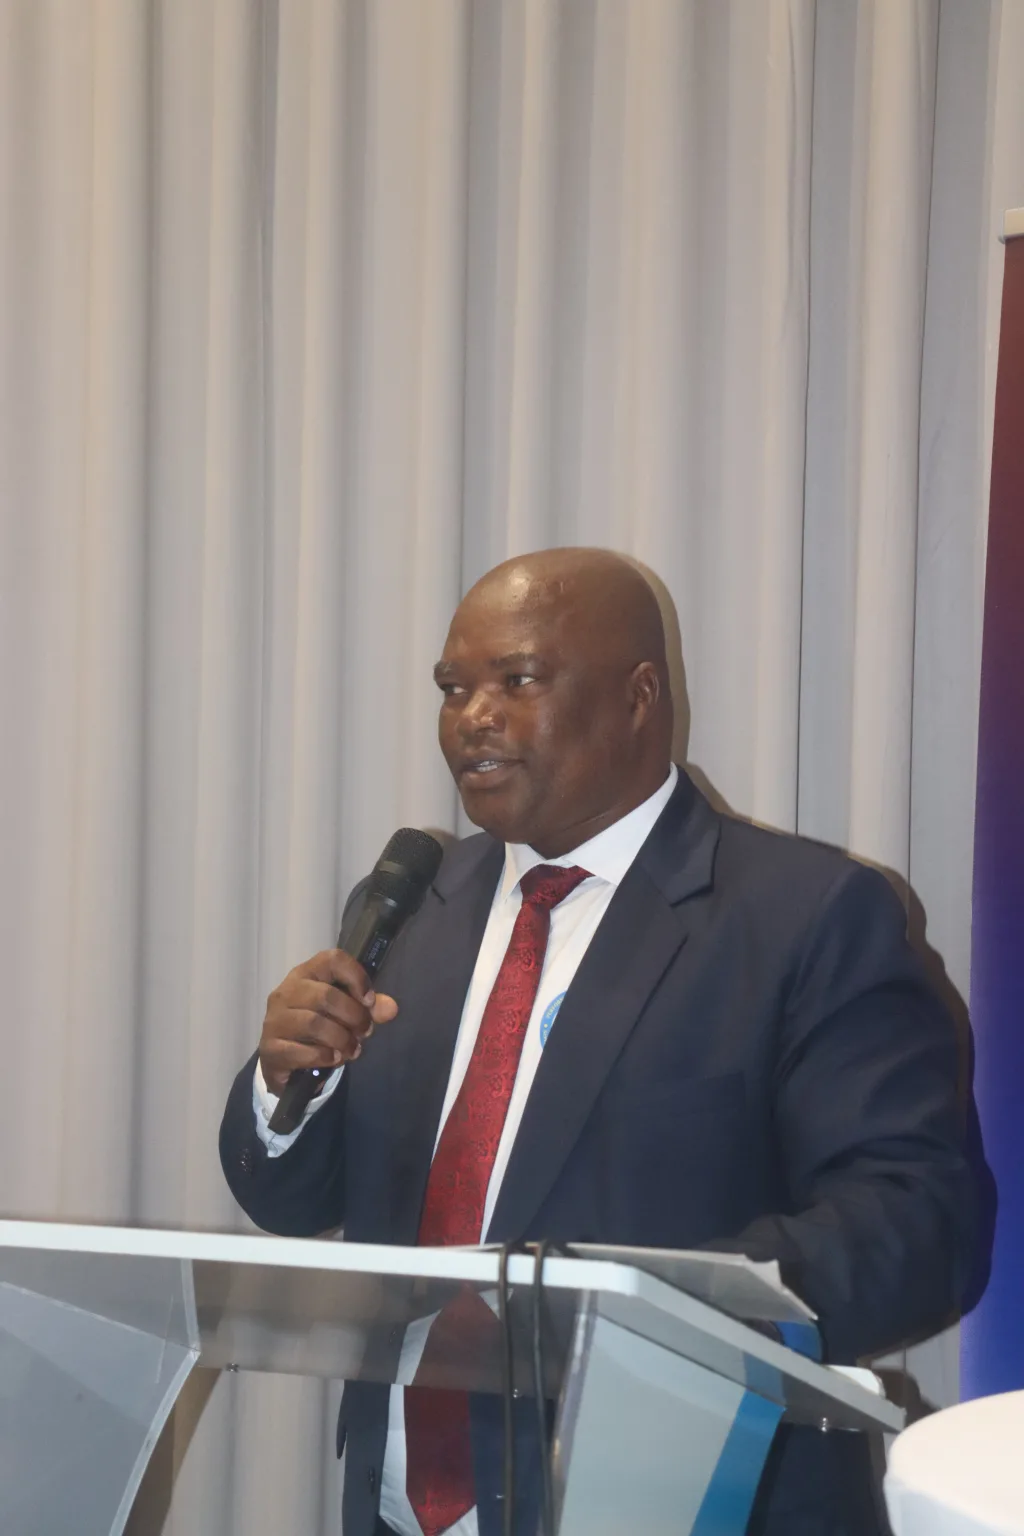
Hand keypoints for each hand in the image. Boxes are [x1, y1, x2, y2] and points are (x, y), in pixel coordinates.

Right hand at [258, 950, 398, 1094]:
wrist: (285, 1061)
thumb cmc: (318, 1028)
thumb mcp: (346, 1014)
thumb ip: (370, 1009)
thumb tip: (391, 1009)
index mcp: (306, 974)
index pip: (332, 959)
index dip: (356, 977)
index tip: (370, 1001)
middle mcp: (286, 991)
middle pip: (326, 995)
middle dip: (354, 1016)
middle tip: (365, 1032)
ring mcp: (274, 1020)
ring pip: (314, 1023)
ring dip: (341, 1039)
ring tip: (353, 1050)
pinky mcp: (270, 1048)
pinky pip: (301, 1051)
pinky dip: (324, 1057)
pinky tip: (333, 1059)